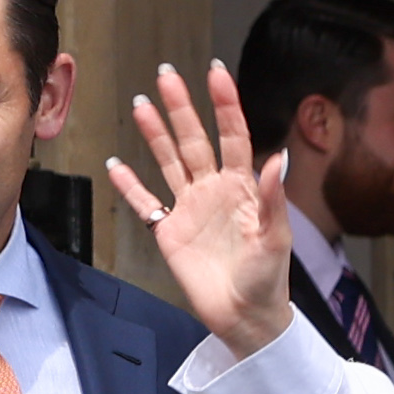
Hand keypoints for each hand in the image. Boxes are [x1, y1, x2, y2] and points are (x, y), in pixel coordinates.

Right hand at [103, 61, 294, 356]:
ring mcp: (190, 209)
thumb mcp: (276, 238)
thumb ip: (274, 198)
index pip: (232, 135)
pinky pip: (146, 204)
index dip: (224, 104)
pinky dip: (130, 186)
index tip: (215, 74)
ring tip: (141, 105)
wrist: (245, 319)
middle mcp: (214, 190)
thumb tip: (278, 158)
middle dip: (180, 107)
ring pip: (169, 162)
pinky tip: (116, 165)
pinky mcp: (170, 233)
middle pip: (193, 139)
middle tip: (166, 75)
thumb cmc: (268, 280)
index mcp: (242, 187)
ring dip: (155, 134)